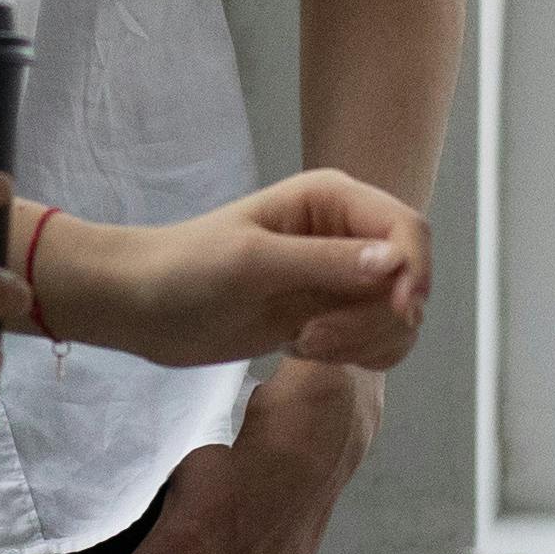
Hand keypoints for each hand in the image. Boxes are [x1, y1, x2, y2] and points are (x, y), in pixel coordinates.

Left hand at [38, 171, 425, 371]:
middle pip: (409, 278)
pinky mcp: (327, 314)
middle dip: (377, 318)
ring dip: (364, 341)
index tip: (396, 312)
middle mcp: (344, 232)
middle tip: (315, 336)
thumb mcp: (254, 264)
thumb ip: (326, 263)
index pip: (407, 229)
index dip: (413, 272)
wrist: (141, 305)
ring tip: (304, 343)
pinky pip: (375, 339)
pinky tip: (304, 349)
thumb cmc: (185, 269)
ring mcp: (338, 276)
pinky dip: (356, 355)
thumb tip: (395, 265)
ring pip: (397, 316)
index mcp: (332, 199)